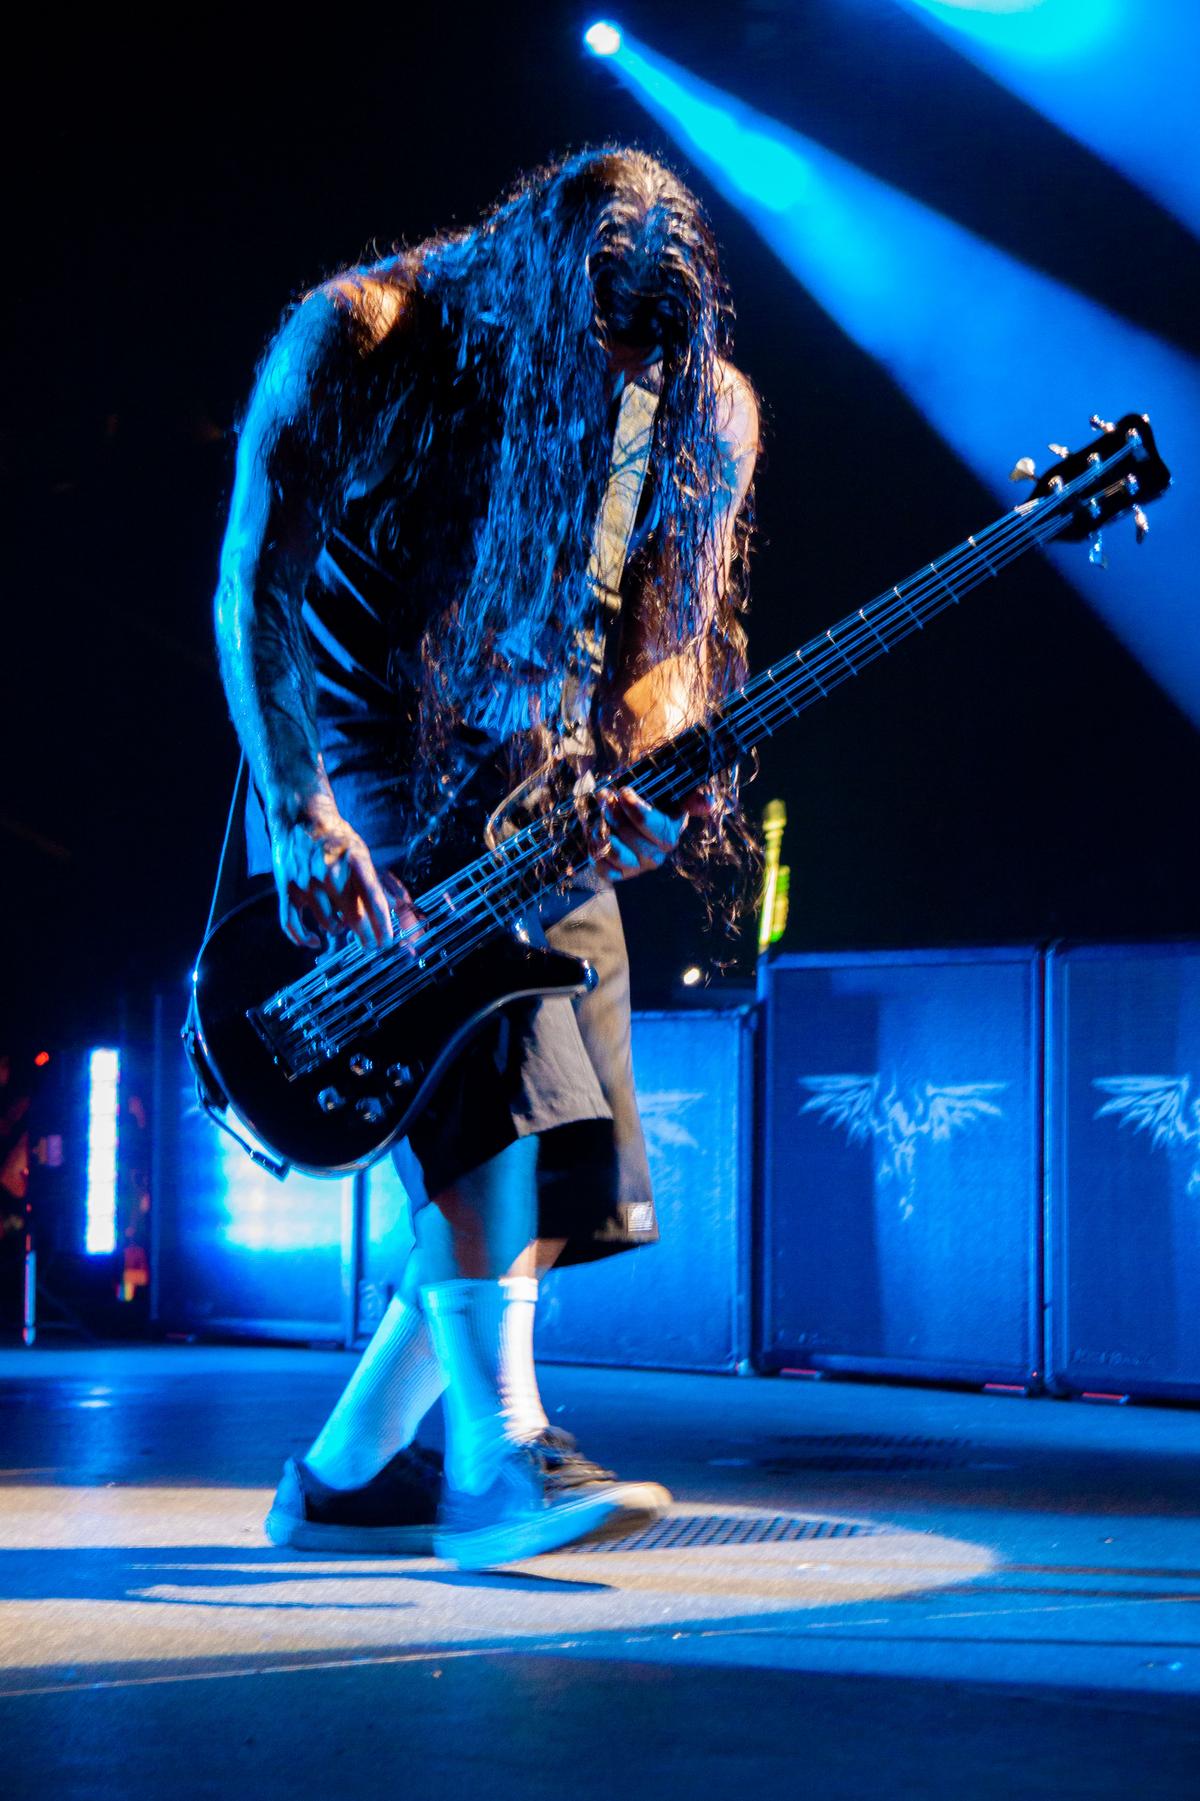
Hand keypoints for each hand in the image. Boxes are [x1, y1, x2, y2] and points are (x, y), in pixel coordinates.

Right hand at [269, 794, 418, 951]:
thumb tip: (390, 907)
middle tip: (370, 945)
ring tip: (340, 923)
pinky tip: (314, 942)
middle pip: (353, 917)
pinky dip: (303, 938)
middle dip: (365, 935)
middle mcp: (331, 874)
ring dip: (337, 928)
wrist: (300, 817)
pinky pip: (292, 924)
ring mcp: (307, 883)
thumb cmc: (334, 837)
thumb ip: (370, 881)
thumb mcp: (360, 852)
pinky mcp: (287, 889)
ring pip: (328, 924)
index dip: (382, 926)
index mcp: (354, 862)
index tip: (386, 941)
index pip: (374, 901)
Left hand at [591, 784, 714, 882]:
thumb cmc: (648, 799)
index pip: (661, 831)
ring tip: (598, 819)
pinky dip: (597, 854)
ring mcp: (638, 866)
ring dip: (605, 836)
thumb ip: (691, 795)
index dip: (640, 814)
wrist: (623, 812)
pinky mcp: (619, 873)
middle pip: (637, 843)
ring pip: (620, 857)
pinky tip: (596, 837)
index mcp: (671, 833)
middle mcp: (657, 854)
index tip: (625, 793)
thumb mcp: (670, 791)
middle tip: (606, 799)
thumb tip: (709, 803)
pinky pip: (606, 871)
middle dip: (618, 819)